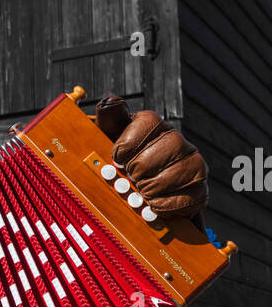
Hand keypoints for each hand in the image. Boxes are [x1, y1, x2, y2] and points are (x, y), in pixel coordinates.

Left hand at [95, 94, 207, 218]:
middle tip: (131, 178)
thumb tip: (110, 101)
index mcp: (153, 126)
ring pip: (187, 167)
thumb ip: (109, 121)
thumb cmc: (119, 166)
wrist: (134, 197)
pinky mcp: (199, 189)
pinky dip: (171, 203)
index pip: (150, 121)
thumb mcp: (108, 143)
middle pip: (172, 143)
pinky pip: (194, 195)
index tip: (117, 158)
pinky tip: (154, 206)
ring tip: (141, 193)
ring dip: (158, 185)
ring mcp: (192, 163)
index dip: (131, 141)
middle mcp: (176, 141)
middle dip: (145, 165)